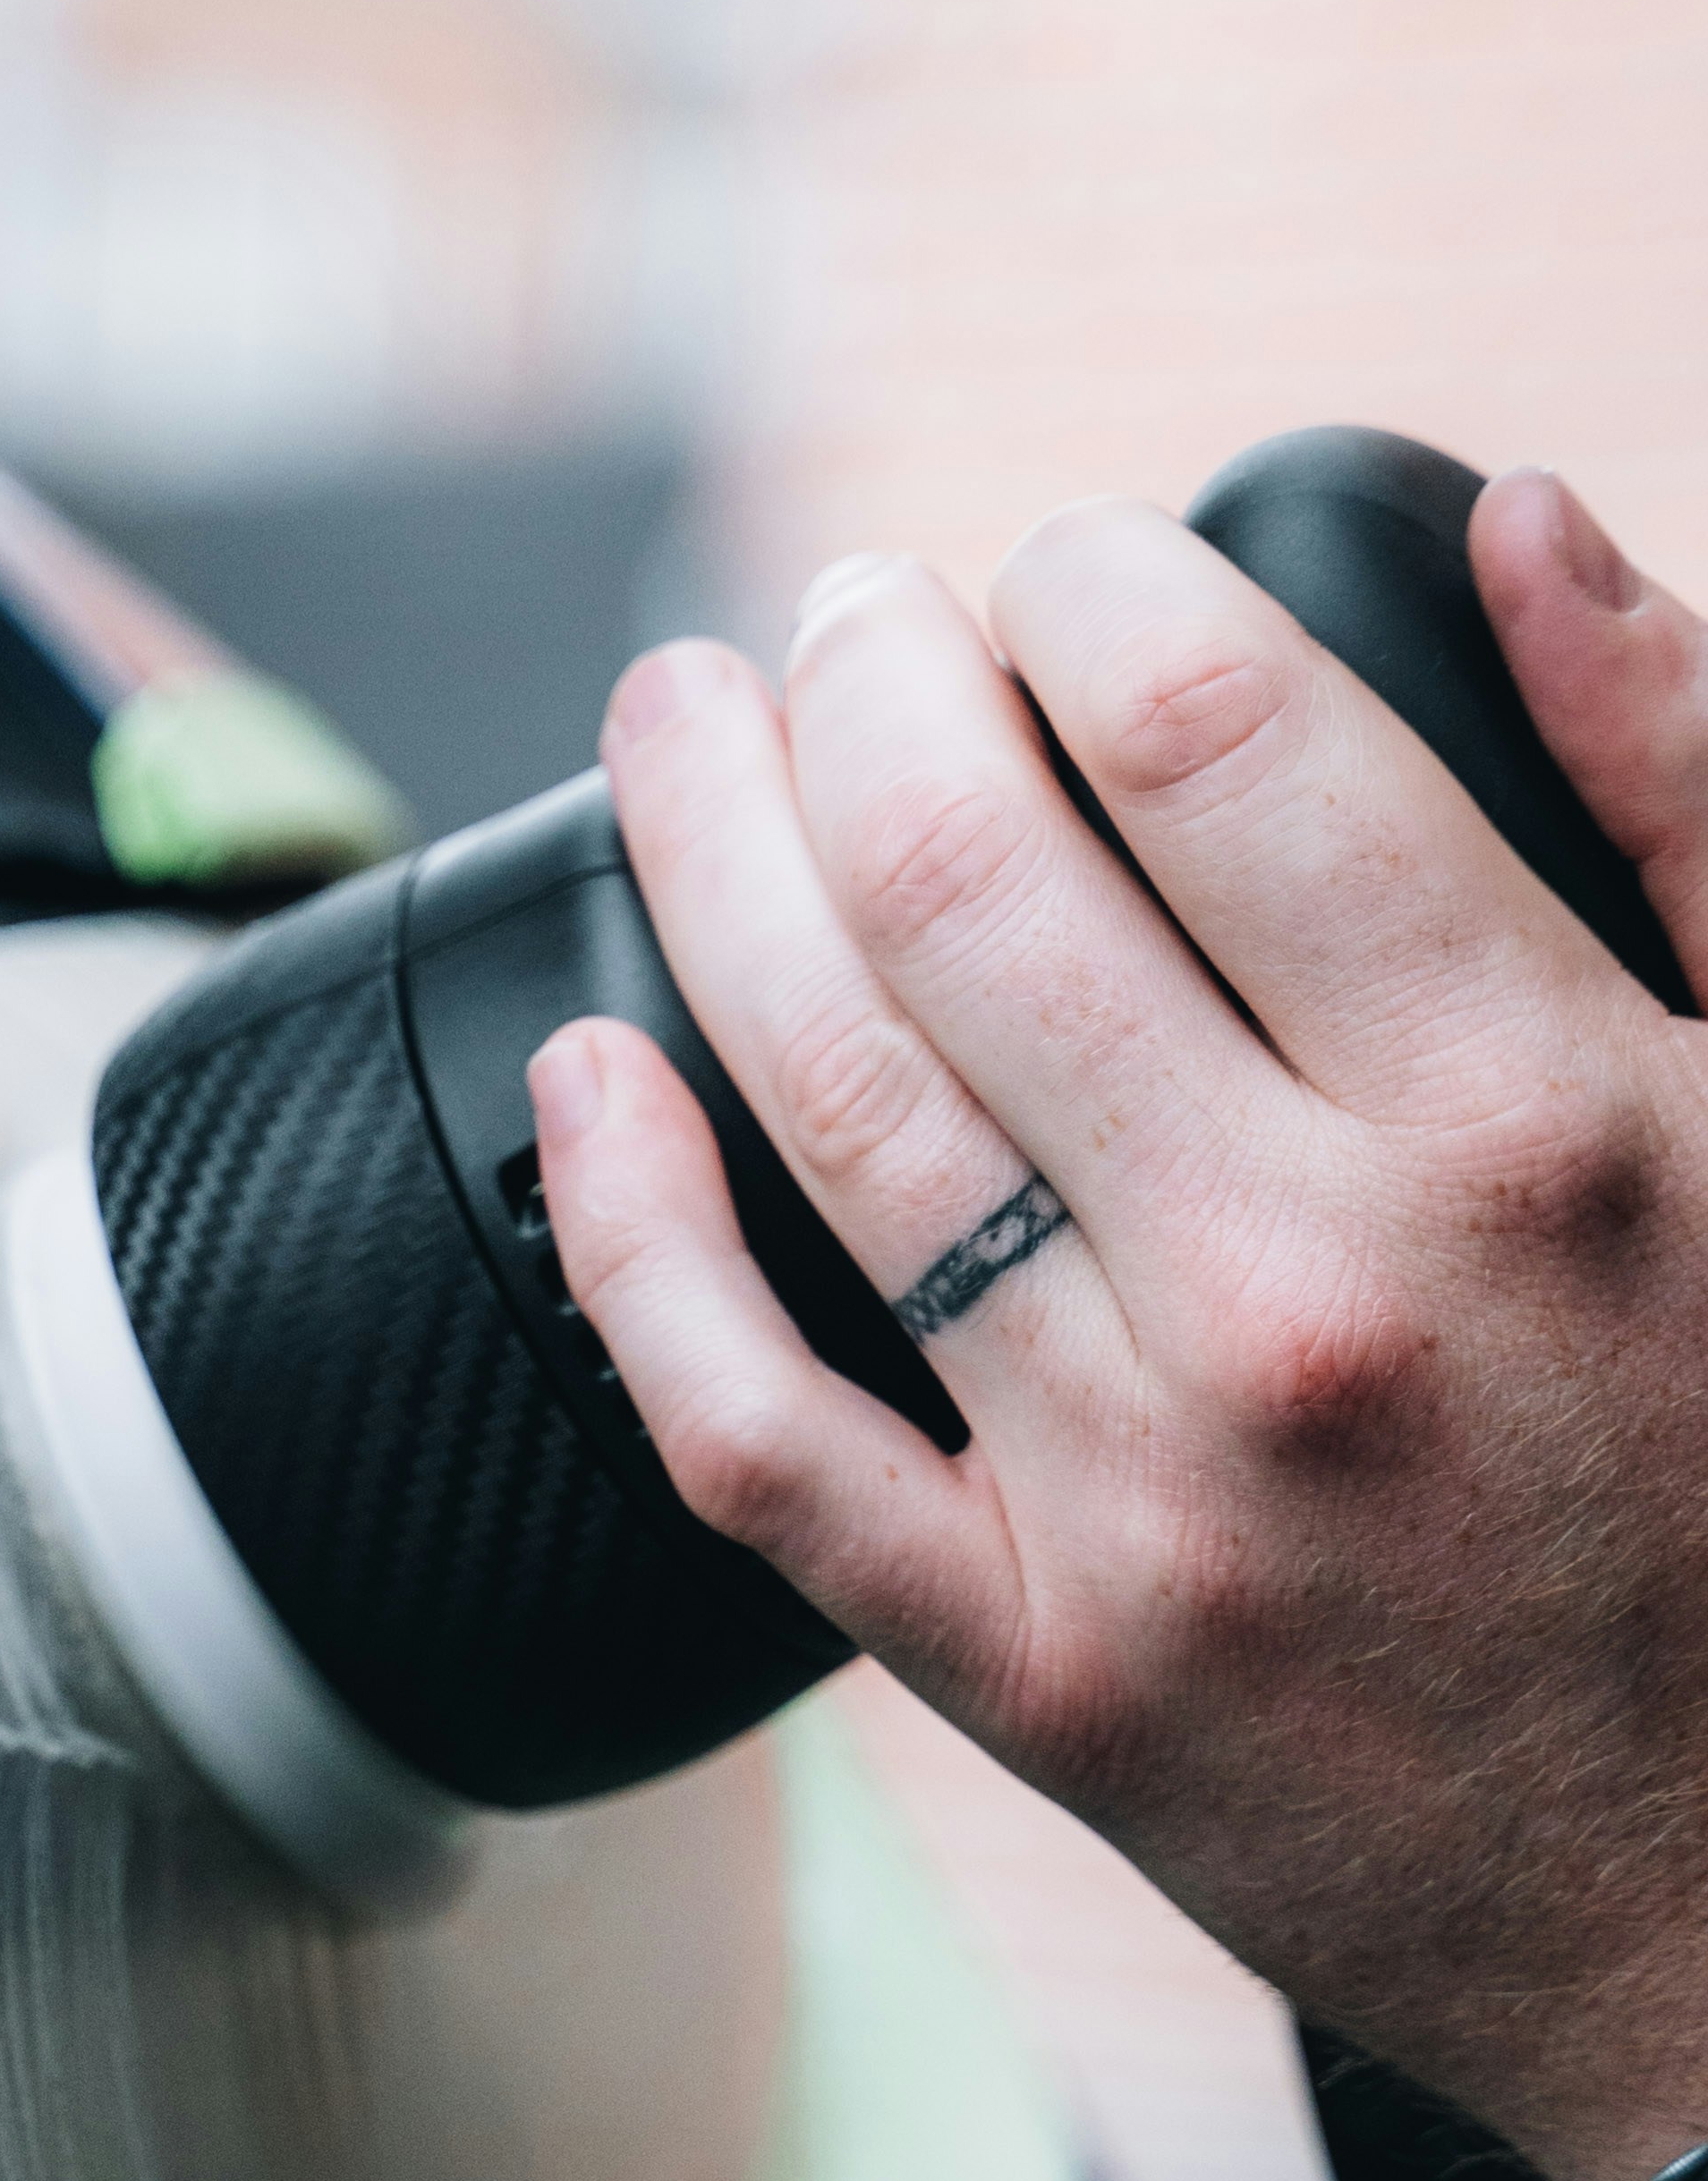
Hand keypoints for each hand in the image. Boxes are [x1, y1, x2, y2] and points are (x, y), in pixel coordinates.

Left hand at [526, 474, 1707, 2180]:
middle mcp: (1318, 1290)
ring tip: (681, 725)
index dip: (1090, 591)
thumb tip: (1504, 516)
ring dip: (715, 861)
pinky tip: (585, 1071)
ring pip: (833, 1099)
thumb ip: (1693, 790)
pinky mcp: (1028, 1664)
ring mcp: (1150, 1492)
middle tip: (834, 618)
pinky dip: (629, 1231)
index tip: (1058, 571)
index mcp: (1540, 1116)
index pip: (1221, 732)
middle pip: (971, 880)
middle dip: (860, 688)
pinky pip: (746, 1425)